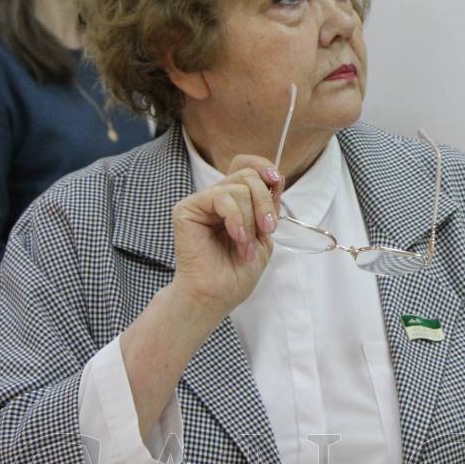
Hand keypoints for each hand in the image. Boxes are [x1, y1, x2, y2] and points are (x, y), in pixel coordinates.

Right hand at [167, 155, 283, 320]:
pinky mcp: (187, 209)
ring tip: (245, 247)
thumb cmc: (236, 273)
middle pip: (247, 175)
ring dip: (250, 220)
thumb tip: (276, 179)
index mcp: (235, 202)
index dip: (264, 168)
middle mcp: (218, 197)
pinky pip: (220, 196)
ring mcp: (202, 202)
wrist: (215, 296)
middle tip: (267, 229)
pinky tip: (237, 238)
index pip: (248, 167)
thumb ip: (268, 207)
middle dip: (264, 202)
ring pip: (238, 187)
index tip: (277, 182)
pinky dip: (236, 218)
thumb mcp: (263, 236)